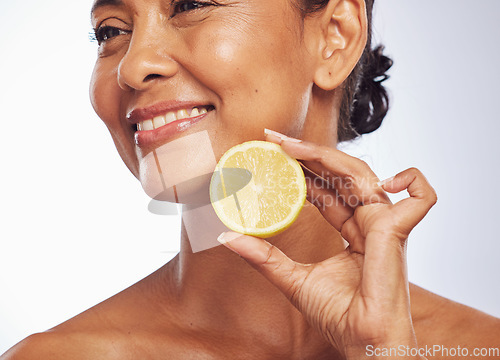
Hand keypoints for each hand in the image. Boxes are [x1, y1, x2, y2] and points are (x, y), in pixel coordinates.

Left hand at [217, 132, 436, 358]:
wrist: (360, 341)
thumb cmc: (337, 316)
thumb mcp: (291, 278)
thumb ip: (263, 255)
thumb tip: (227, 236)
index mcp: (353, 232)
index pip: (327, 190)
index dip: (303, 170)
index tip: (274, 156)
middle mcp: (370, 223)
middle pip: (340, 176)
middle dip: (307, 154)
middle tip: (274, 140)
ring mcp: (385, 224)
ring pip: (360, 174)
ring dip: (325, 155)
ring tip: (288, 146)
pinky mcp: (397, 230)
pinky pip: (420, 197)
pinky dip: (411, 179)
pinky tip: (383, 176)